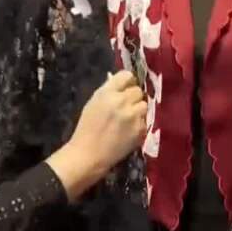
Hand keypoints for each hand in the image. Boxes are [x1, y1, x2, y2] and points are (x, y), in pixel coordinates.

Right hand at [47, 71, 146, 200]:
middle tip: (126, 106)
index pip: (127, 76)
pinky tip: (128, 131)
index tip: (126, 88)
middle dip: (133, 97)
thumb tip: (122, 85)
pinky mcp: (140, 130)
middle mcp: (122, 101)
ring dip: (138, 110)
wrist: (89, 154)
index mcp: (107, 92)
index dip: (128, 82)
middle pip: (138, 90)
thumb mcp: (93, 103)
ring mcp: (133, 116)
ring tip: (128, 119)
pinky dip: (138, 125)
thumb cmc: (87, 128)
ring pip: (144, 105)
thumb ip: (108, 91)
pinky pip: (145, 121)